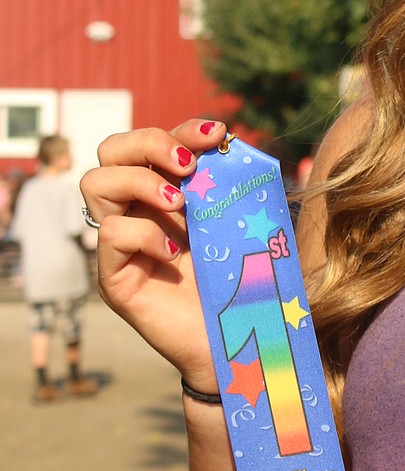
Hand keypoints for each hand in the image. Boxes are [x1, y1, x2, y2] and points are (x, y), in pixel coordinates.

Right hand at [79, 119, 228, 388]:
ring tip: (181, 207)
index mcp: (164, 192)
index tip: (218, 135)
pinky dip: (144, 234)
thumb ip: (230, 185)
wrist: (237, 341)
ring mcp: (119, 243)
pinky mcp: (113, 277)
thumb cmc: (242, 281)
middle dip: (149, 143)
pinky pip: (108, 233)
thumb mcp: (239, 223)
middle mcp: (134, 211)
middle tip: (188, 166)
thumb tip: (231, 143)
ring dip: (142, 183)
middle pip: (110, 149)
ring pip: (95, 182)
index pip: (152, 142)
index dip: (181, 130)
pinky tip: (174, 253)